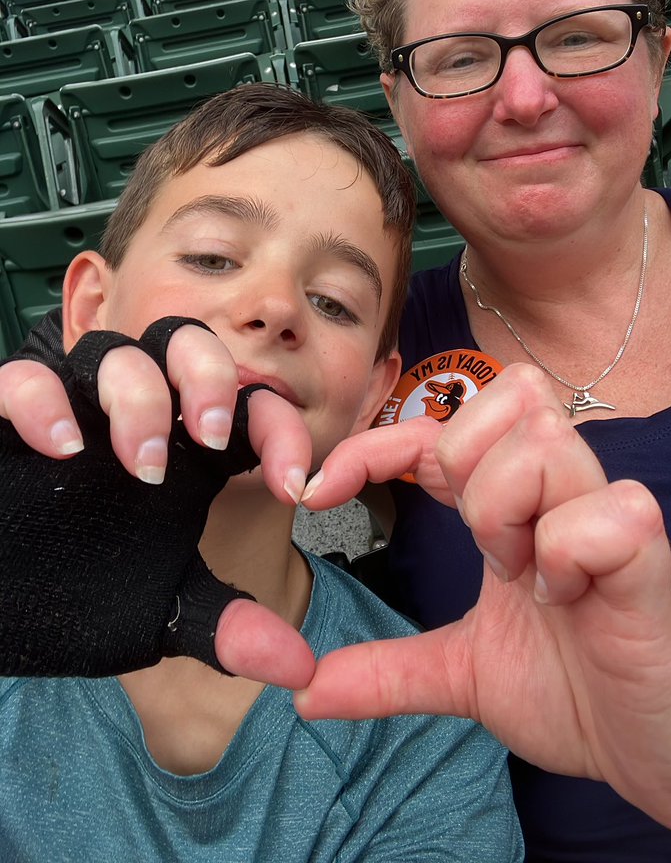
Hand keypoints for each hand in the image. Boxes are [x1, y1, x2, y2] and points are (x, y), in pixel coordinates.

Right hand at [0, 320, 317, 688]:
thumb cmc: (77, 593)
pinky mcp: (2, 421)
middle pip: (182, 342)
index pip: (245, 406)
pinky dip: (42, 402)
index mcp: (181, 449)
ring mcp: (67, 411)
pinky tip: (66, 450)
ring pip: (112, 351)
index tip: (297, 488)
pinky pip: (20, 378)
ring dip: (139, 396)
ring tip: (147, 466)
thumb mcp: (160, 614)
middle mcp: (129, 417)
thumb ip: (226, 628)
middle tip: (214, 439)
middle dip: (208, 375)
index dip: (282, 430)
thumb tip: (301, 667)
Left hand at [296, 364, 670, 828]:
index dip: (376, 443)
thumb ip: (388, 670)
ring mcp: (607, 515)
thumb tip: (304, 690)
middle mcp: (562, 491)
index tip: (317, 490)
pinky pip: (606, 509)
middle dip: (470, 464)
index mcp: (515, 504)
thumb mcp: (460, 674)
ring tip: (524, 578)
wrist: (640, 755)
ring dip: (509, 511)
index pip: (441, 427)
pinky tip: (567, 600)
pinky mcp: (648, 554)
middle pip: (512, 395)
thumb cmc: (568, 693)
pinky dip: (569, 553)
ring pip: (546, 440)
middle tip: (482, 550)